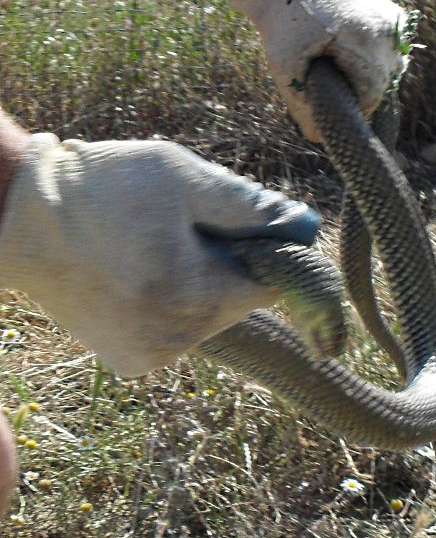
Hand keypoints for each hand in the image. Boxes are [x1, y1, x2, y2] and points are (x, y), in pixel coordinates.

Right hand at [0, 134, 320, 377]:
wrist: (18, 219)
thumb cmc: (103, 186)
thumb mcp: (181, 176)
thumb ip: (250, 205)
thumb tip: (304, 227)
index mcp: (191, 292)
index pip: (273, 284)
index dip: (269, 250)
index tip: (249, 222)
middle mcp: (175, 338)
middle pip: (242, 301)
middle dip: (231, 263)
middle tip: (185, 226)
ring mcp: (151, 356)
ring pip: (211, 316)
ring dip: (203, 282)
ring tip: (154, 246)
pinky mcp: (131, 361)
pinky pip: (181, 330)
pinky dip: (175, 303)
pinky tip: (140, 273)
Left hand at [232, 0, 408, 141]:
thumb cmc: (287, 23)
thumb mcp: (285, 68)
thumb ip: (302, 106)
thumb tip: (318, 139)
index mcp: (366, 44)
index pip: (371, 97)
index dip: (354, 111)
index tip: (337, 113)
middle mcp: (388, 34)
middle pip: (382, 85)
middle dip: (359, 95)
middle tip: (335, 91)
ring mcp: (395, 24)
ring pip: (389, 71)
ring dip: (367, 79)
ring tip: (341, 71)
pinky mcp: (395, 18)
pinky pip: (390, 54)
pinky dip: (373, 62)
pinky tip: (353, 58)